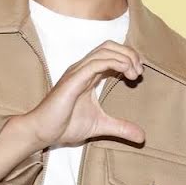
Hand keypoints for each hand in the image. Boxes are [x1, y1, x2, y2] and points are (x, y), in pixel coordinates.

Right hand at [18, 41, 145, 148]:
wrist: (43, 132)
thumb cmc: (65, 126)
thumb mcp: (101, 126)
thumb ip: (121, 128)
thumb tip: (142, 137)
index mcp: (89, 75)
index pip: (111, 54)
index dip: (128, 58)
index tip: (139, 74)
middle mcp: (83, 69)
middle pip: (109, 46)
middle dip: (129, 54)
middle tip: (139, 72)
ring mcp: (77, 72)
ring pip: (105, 50)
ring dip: (125, 58)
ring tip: (135, 73)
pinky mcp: (73, 79)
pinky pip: (96, 62)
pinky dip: (115, 63)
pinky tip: (126, 72)